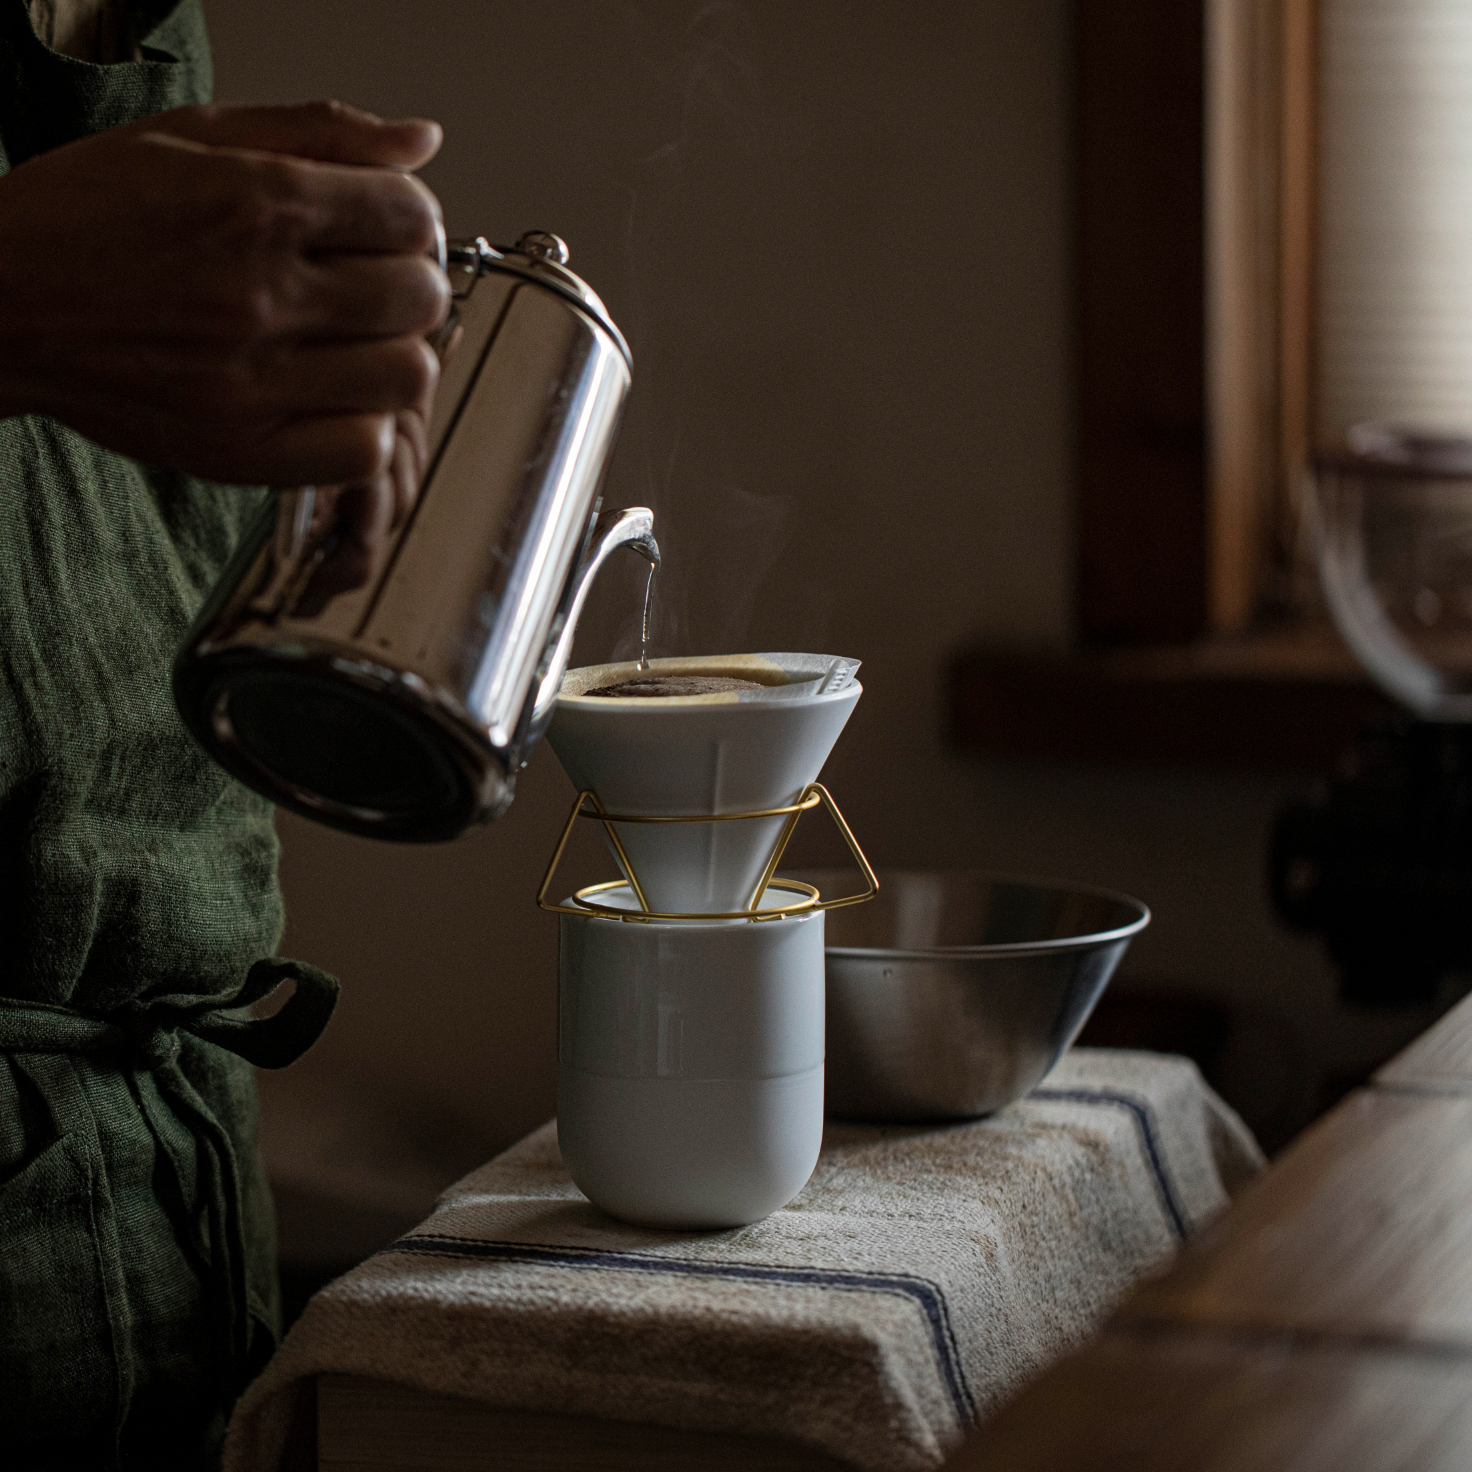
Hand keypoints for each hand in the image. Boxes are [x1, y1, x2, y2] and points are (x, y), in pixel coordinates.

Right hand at [0, 100, 449, 491]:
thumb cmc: (89, 217)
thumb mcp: (193, 137)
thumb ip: (319, 131)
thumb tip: (421, 139)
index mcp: (255, 202)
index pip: (411, 215)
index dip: (410, 221)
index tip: (385, 231)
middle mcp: (260, 293)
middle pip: (419, 299)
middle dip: (407, 286)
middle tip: (369, 289)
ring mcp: (253, 380)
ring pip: (406, 377)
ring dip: (393, 359)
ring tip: (349, 347)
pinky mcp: (242, 450)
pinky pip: (363, 450)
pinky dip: (363, 427)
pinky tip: (328, 399)